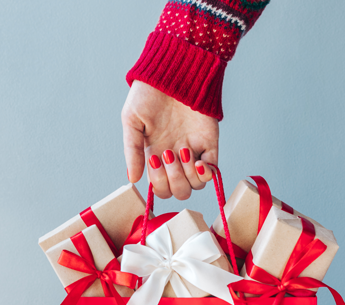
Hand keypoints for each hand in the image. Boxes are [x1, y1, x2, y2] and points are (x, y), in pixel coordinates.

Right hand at [122, 81, 218, 199]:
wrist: (172, 72)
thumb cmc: (148, 92)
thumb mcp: (131, 120)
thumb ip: (131, 151)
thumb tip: (134, 180)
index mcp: (154, 155)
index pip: (160, 188)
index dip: (158, 183)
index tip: (154, 160)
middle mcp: (175, 158)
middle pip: (179, 191)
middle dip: (173, 181)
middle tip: (169, 155)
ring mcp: (194, 152)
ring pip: (195, 185)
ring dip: (188, 175)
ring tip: (183, 150)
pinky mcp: (210, 144)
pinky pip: (213, 172)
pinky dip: (206, 174)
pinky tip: (198, 162)